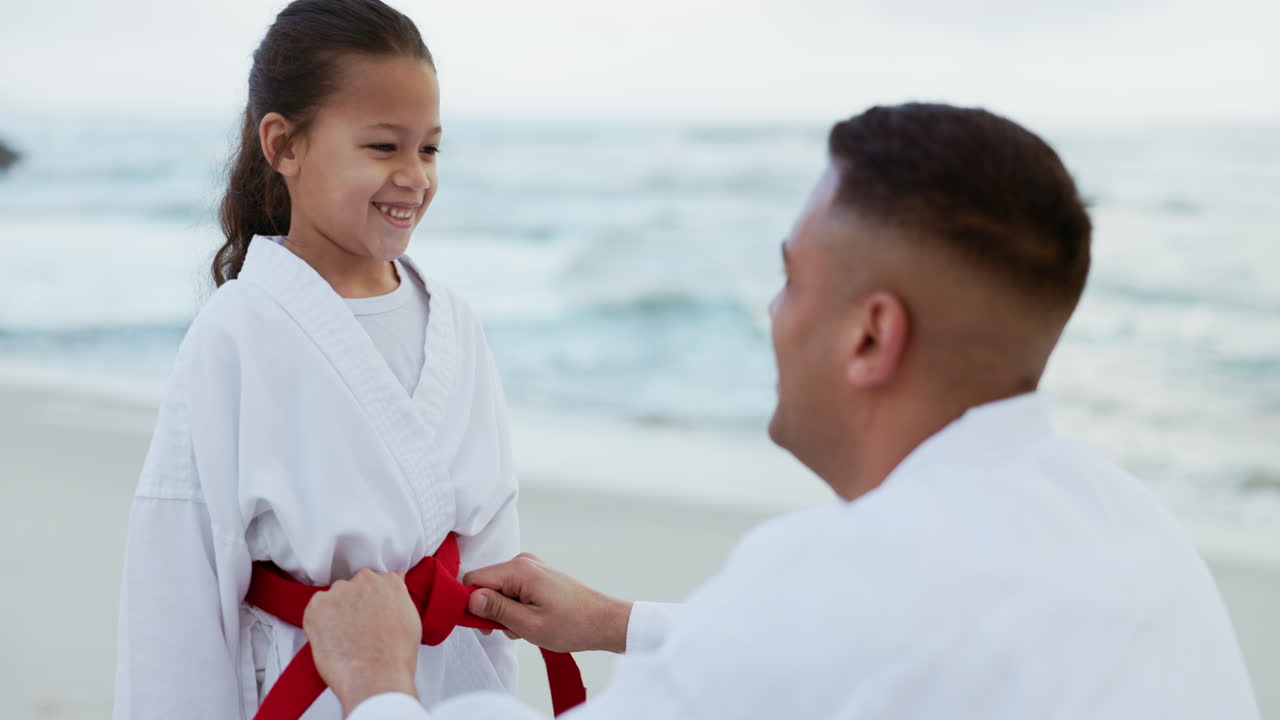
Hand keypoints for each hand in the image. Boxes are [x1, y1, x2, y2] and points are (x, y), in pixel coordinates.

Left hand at [303, 570, 421, 716]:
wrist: (375, 675)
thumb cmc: (395, 655)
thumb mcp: (410, 619)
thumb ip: (398, 598)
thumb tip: (394, 587)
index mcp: (390, 582)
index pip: (376, 581)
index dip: (371, 600)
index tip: (369, 613)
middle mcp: (366, 580)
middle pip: (354, 587)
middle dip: (353, 604)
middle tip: (356, 628)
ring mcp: (341, 591)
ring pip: (334, 597)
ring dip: (336, 612)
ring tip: (344, 638)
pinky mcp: (319, 604)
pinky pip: (314, 609)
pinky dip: (318, 623)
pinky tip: (331, 639)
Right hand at [463, 553, 632, 653]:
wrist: (603, 621)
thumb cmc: (572, 625)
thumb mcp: (528, 624)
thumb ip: (496, 609)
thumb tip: (468, 598)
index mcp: (519, 570)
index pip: (473, 579)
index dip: (470, 604)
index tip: (481, 626)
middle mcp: (523, 562)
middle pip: (486, 584)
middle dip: (491, 610)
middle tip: (509, 630)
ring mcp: (531, 567)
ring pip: (499, 589)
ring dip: (505, 612)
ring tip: (526, 627)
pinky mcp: (537, 575)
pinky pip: (513, 589)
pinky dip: (516, 607)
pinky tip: (532, 620)